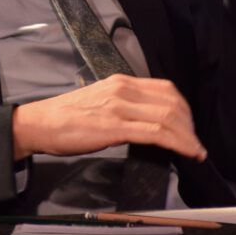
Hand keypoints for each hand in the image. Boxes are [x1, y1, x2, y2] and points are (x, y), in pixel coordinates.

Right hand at [11, 74, 206, 161]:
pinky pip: (155, 133)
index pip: (165, 89)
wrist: (40, 123)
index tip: (189, 126)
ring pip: (167, 117)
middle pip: (171, 102)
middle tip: (194, 142)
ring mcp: (119, 107)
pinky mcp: (114, 126)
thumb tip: (146, 120)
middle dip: (189, 125)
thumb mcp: (100, 101)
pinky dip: (176, 143)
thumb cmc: (66, 117)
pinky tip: (185, 152)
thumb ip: (123, 105)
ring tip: (195, 150)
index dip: (184, 108)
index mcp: (121, 82)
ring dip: (187, 136)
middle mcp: (123, 89)